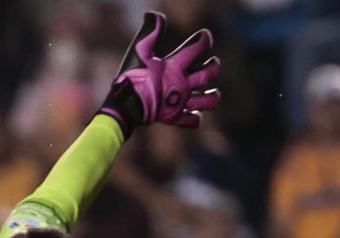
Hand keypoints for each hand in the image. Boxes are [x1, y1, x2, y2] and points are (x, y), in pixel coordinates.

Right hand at [97, 12, 220, 134]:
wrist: (126, 105)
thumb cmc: (132, 77)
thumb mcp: (139, 50)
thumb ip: (150, 31)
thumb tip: (154, 14)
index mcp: (176, 67)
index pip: (197, 48)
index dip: (204, 39)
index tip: (204, 36)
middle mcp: (182, 85)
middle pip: (208, 74)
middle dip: (213, 66)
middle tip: (212, 63)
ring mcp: (179, 102)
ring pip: (206, 101)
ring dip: (212, 96)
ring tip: (211, 92)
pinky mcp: (173, 117)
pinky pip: (191, 120)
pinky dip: (194, 117)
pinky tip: (194, 113)